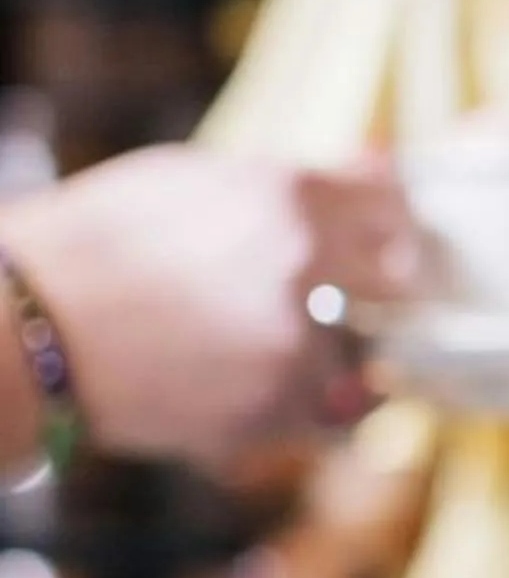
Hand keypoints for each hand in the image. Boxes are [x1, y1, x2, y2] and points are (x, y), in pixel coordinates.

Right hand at [0, 148, 422, 465]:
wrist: (20, 330)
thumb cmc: (96, 244)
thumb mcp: (193, 180)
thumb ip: (299, 181)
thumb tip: (383, 161)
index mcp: (289, 197)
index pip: (397, 208)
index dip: (391, 227)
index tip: (380, 242)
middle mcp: (307, 265)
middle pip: (400, 285)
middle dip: (379, 294)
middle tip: (344, 302)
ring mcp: (295, 343)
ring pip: (365, 359)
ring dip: (334, 358)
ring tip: (256, 351)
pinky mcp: (273, 411)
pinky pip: (326, 416)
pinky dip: (299, 407)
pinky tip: (244, 386)